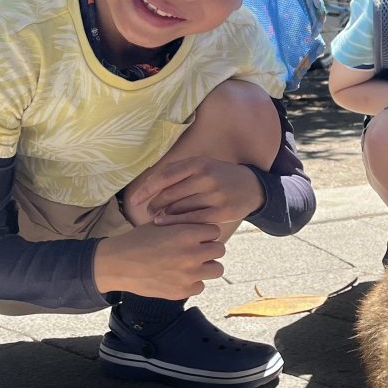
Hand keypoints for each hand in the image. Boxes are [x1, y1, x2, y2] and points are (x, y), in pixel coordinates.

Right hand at [93, 222, 225, 298]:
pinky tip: (180, 277)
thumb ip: (182, 223)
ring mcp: (189, 274)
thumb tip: (200, 220)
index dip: (206, 233)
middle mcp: (192, 254)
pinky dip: (193, 282)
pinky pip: (200, 286)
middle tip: (197, 250)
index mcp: (187, 233)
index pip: (215, 231)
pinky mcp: (182, 291)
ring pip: (217, 269)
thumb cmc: (137, 240)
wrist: (117, 264)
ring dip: (207, 266)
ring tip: (193, 264)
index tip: (198, 236)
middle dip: (210, 249)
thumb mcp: (161, 224)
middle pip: (220, 250)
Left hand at [129, 157, 265, 228]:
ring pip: (180, 207)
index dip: (147, 189)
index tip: (134, 200)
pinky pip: (192, 219)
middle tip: (148, 211)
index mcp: (198, 163)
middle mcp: (206, 177)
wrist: (252, 187)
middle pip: (170, 194)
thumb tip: (150, 183)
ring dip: (164, 214)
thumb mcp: (202, 166)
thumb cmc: (220, 177)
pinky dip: (176, 222)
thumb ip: (178, 172)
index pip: (165, 177)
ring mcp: (214, 195)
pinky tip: (165, 224)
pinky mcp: (221, 211)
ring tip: (157, 218)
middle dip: (155, 204)